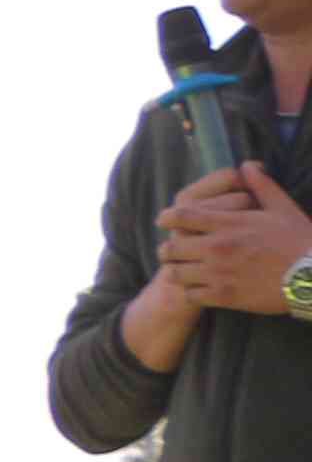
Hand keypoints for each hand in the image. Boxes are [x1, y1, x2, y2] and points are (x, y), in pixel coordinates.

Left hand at [160, 162, 311, 311]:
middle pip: (171, 248)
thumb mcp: (282, 207)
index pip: (182, 216)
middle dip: (168, 249)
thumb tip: (247, 165)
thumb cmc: (300, 240)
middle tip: (172, 252)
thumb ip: (261, 186)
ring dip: (178, 271)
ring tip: (184, 271)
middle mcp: (218, 247)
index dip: (167, 218)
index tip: (163, 221)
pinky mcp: (224, 296)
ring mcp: (219, 273)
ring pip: (176, 273)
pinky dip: (191, 292)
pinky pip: (190, 295)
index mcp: (230, 223)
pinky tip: (200, 289)